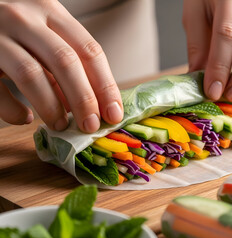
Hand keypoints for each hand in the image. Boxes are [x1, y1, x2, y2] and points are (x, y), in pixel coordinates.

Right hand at [0, 0, 122, 132]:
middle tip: (91, 125)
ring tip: (61, 126)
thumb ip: (65, 62)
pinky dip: (13, 110)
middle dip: (84, 99)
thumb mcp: (43, 35)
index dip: (105, 85)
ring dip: (51, 107)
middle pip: (65, 61)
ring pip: (31, 75)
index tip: (114, 113)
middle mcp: (23, 18)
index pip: (89, 50)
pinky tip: (25, 118)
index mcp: (50, 10)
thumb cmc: (13, 29)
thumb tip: (92, 105)